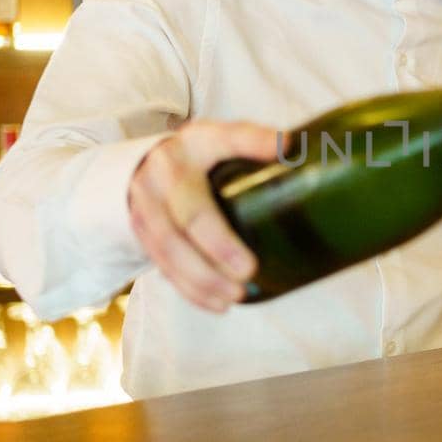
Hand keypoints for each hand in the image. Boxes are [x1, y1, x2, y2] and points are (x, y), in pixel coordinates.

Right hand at [127, 120, 280, 311]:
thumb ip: (256, 148)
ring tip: (236, 294)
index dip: (253, 142)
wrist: (145, 165)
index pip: (227, 137)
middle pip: (189, 212)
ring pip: (169, 247)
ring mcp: (147, 203)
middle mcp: (167, 170)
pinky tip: (218, 304)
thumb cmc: (202, 158)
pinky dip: (191, 290)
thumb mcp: (225, 141)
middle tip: (248, 269)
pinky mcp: (141, 232)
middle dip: (218, 245)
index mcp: (198, 141)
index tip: (284, 147)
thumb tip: (299, 152)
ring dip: (203, 277)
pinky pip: (163, 265)